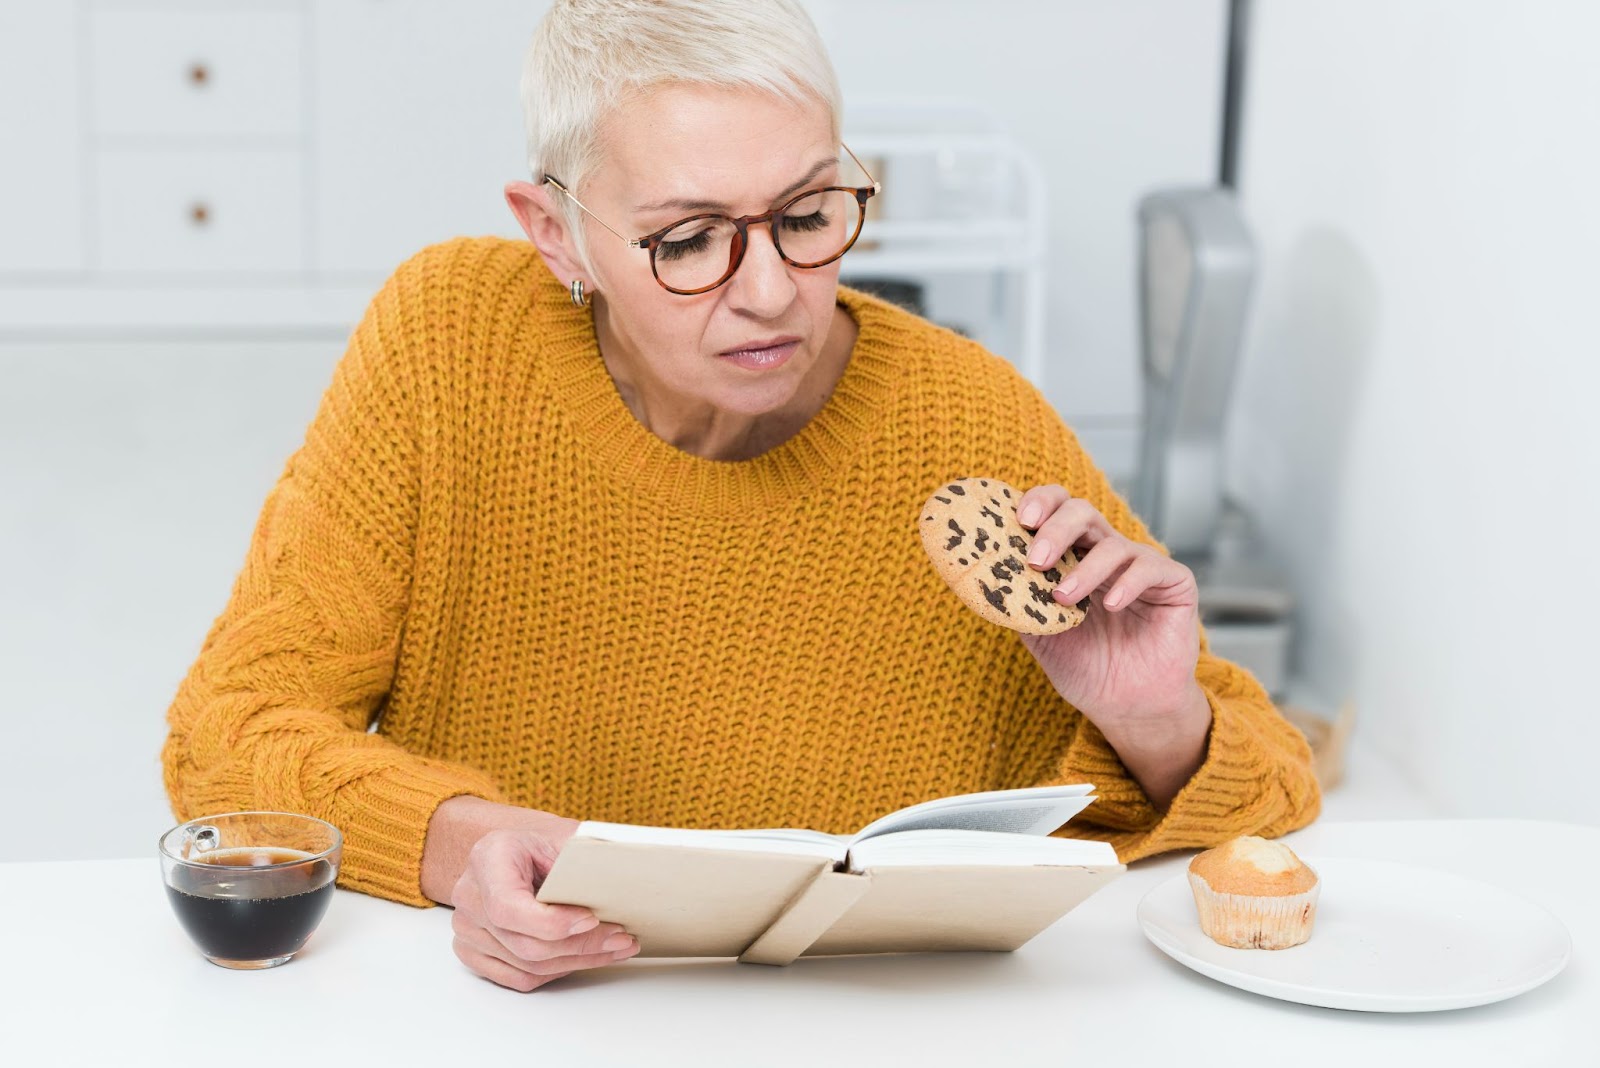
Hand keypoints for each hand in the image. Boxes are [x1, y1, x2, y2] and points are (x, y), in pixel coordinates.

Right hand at [424, 797, 639, 990]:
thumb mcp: (564, 834)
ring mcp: (467, 928)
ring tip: (613, 948)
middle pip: (523, 943)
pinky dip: (556, 971)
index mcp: (488, 858)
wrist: (511, 851)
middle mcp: (470, 895)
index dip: (552, 923)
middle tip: (620, 938)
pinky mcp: (473, 951)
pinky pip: (518, 977)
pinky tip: (583, 957)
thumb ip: (587, 853)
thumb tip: (629, 869)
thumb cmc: (538, 842)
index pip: (509, 907)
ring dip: (576, 962)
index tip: (591, 920)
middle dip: (580, 946)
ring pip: (525, 966)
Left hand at [1012, 485, 1211, 803]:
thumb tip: (980, 578)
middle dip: (1055, 530)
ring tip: (1063, 598)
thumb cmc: (1083, 667)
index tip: (1019, 519)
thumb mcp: (1039, 634)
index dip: (1040, 502)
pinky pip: (1150, 568)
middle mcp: (1106, 552)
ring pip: (1112, 543)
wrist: (1126, 707)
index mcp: (1072, 555)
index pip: (1056, 509)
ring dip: (1083, 569)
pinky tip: (1111, 605)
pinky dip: (1127, 582)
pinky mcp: (1174, 583)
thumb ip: (1016, 603)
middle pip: (1082, 512)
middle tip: (1035, 560)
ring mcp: (1141, 565)